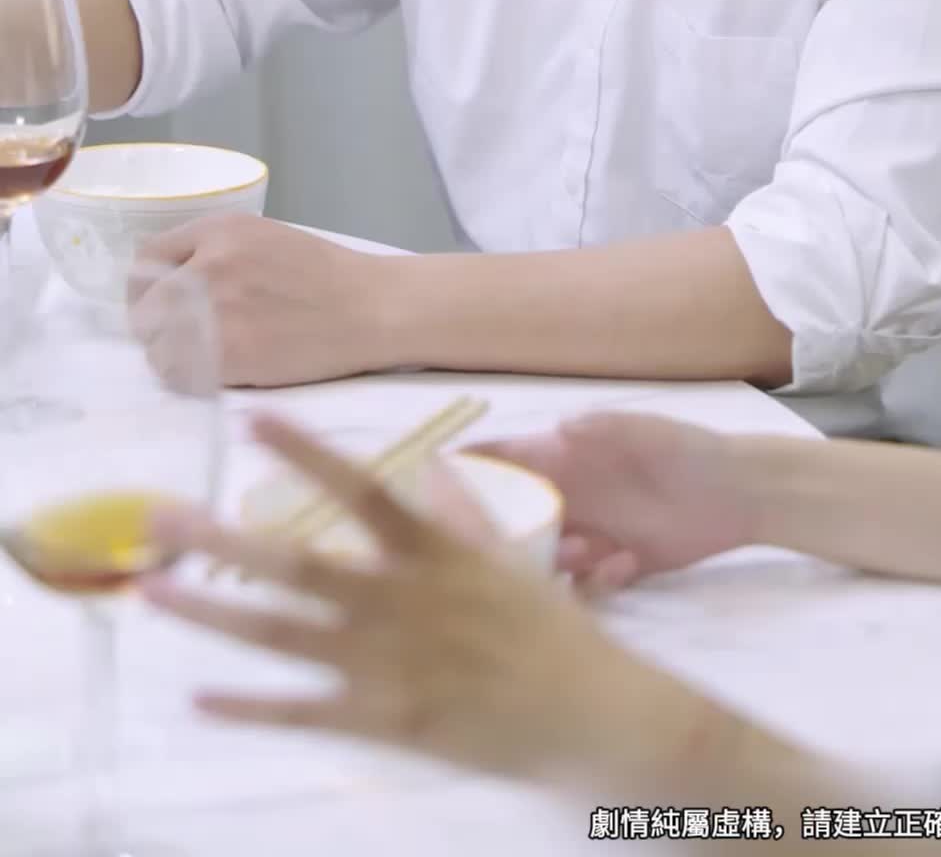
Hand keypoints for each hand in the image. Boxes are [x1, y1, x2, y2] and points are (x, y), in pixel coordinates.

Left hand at [136, 214, 391, 386]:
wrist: (369, 308)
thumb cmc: (322, 274)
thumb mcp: (263, 239)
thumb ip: (213, 251)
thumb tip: (166, 280)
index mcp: (219, 231)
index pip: (147, 260)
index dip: (147, 288)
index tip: (156, 305)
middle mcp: (209, 266)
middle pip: (143, 307)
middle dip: (154, 325)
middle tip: (178, 338)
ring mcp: (215, 313)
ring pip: (156, 346)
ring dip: (170, 356)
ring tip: (199, 358)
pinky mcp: (228, 356)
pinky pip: (179, 374)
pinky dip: (189, 378)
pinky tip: (215, 372)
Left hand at [143, 414, 712, 785]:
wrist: (589, 714)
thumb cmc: (548, 631)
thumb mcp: (506, 559)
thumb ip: (460, 510)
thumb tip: (431, 461)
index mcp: (430, 551)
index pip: (358, 487)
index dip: (304, 450)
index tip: (251, 417)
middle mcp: (398, 602)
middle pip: (294, 562)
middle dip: (220, 539)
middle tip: (158, 516)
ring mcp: (385, 664)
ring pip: (280, 635)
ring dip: (211, 614)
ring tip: (152, 590)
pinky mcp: (381, 721)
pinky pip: (301, 713)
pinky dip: (248, 707)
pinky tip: (199, 696)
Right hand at [472, 412, 763, 589]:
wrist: (746, 494)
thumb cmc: (693, 451)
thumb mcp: (653, 433)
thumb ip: (608, 429)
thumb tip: (560, 427)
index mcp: (571, 458)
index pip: (509, 459)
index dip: (473, 468)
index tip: (438, 481)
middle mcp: (574, 496)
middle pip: (517, 517)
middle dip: (510, 532)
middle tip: (520, 542)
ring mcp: (593, 533)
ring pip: (547, 557)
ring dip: (558, 560)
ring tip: (590, 552)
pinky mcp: (618, 566)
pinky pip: (587, 585)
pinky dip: (599, 580)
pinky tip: (627, 563)